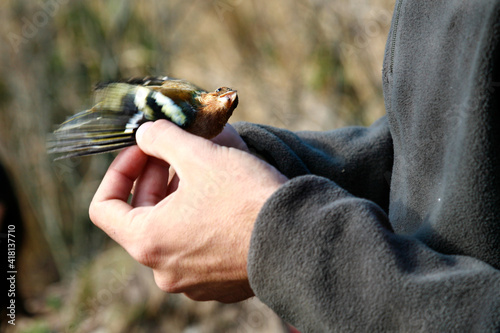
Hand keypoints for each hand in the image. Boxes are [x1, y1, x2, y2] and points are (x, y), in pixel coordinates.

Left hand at [89, 120, 286, 302]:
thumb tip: (146, 133)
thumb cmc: (245, 198)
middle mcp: (164, 270)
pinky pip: (199, 246)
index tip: (144, 150)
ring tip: (205, 169)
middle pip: (143, 216)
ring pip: (173, 230)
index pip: (104, 207)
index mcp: (149, 242)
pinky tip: (225, 198)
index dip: (120, 170)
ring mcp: (193, 281)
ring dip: (180, 197)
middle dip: (157, 177)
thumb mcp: (200, 155)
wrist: (298, 237)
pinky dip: (202, 219)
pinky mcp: (220, 282)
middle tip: (178, 150)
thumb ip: (162, 138)